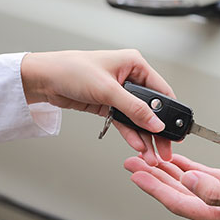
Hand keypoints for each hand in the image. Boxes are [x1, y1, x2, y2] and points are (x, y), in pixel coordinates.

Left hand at [21, 49, 174, 164]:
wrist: (43, 80)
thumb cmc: (70, 70)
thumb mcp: (107, 89)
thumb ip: (134, 108)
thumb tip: (155, 122)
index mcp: (134, 64)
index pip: (161, 91)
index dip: (169, 112)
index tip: (175, 130)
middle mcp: (129, 77)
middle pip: (151, 108)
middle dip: (157, 130)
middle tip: (165, 148)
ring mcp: (119, 93)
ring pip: (138, 118)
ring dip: (144, 137)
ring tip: (151, 154)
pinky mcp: (108, 105)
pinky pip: (125, 123)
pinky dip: (131, 135)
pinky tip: (137, 146)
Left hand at [125, 154, 219, 219]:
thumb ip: (218, 191)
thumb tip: (188, 182)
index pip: (179, 203)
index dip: (155, 188)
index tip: (136, 175)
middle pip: (178, 194)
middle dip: (154, 178)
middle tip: (133, 163)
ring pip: (189, 184)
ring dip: (168, 172)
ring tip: (147, 159)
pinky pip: (205, 176)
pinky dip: (189, 167)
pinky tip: (178, 161)